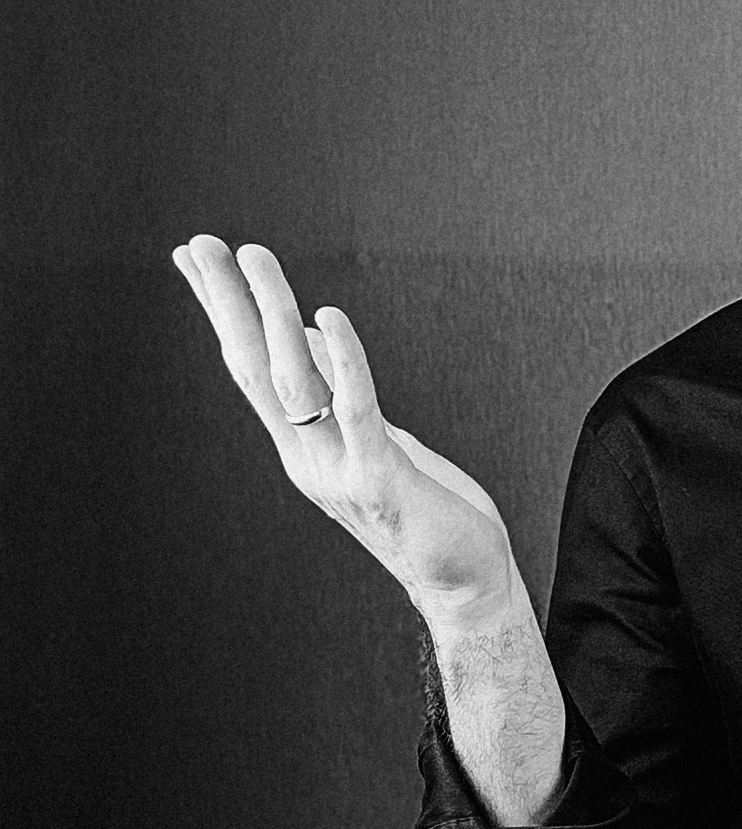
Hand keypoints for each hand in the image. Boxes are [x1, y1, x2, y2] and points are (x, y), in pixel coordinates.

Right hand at [173, 236, 518, 628]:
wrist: (463, 584)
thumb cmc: (428, 512)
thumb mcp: (377, 443)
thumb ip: (342, 399)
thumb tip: (313, 336)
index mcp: (304, 447)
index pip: (251, 369)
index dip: (221, 313)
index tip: (191, 260)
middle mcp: (307, 456)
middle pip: (255, 367)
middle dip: (226, 303)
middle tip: (198, 243)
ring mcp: (338, 469)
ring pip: (293, 380)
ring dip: (270, 314)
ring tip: (251, 257)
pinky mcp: (381, 478)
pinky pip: (356, 409)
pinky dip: (341, 360)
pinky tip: (328, 315)